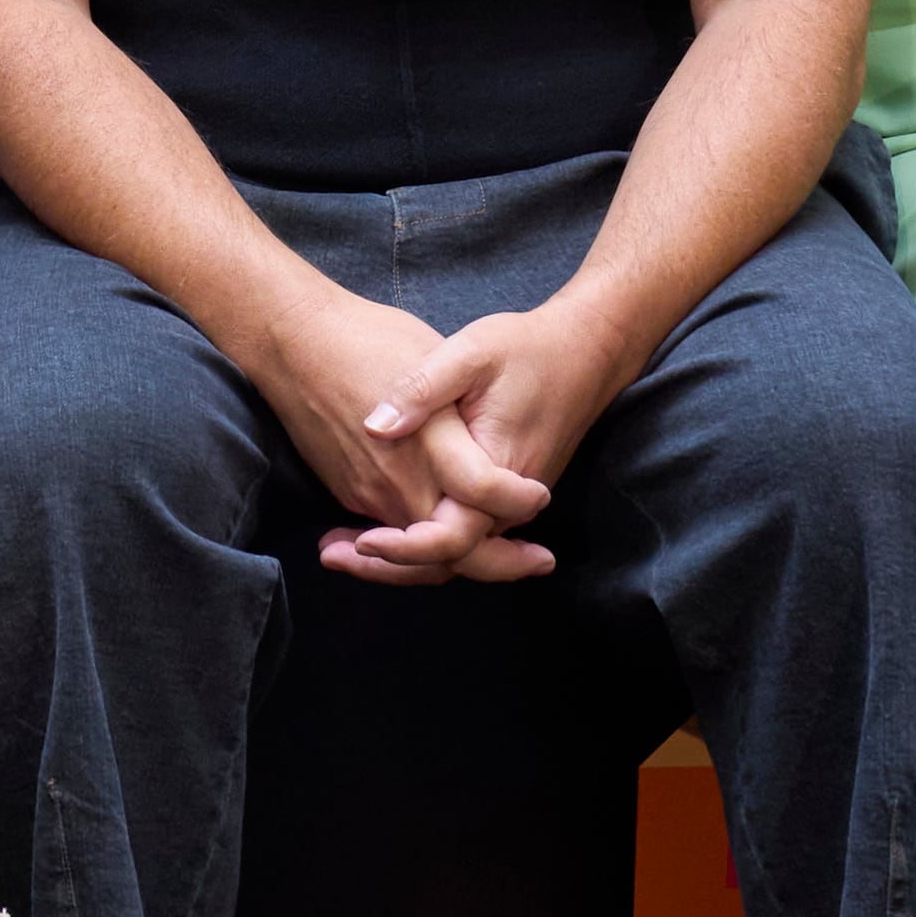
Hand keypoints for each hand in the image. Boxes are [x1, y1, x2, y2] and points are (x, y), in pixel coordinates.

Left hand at [328, 289, 607, 585]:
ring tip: (340, 549)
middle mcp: (506, 504)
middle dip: (388, 567)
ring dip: (399, 559)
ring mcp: (506, 506)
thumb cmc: (527, 349)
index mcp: (498, 474)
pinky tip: (378, 527)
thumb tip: (375, 425)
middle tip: (330, 554)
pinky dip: (420, 540)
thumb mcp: (472, 353)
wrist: (585, 352)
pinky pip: (462, 534)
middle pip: (448, 561)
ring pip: (453, 554)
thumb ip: (424, 389)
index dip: (404, 548)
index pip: (452, 539)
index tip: (360, 539)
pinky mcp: (502, 498)